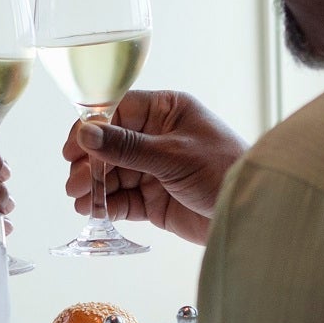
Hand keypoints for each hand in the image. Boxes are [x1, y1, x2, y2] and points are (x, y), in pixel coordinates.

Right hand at [60, 90, 242, 246]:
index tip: (73, 148)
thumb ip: (127, 146)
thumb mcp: (173, 155)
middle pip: (110, 145)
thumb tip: (86, 134)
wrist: (250, 212)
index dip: (92, 128)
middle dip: (91, 163)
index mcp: (167, 111)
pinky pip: (124, 199)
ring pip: (114, 174)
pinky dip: (107, 204)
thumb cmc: (223, 169)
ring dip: (95, 186)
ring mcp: (155, 168)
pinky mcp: (155, 198)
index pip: (118, 111)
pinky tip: (93, 210)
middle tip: (77, 181)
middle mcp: (158, 136)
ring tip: (80, 199)